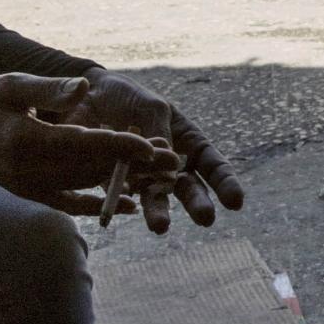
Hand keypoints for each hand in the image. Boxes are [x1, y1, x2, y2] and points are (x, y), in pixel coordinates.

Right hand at [0, 74, 178, 216]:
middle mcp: (28, 170)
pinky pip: (67, 202)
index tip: (151, 147)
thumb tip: (85, 88)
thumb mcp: (13, 84)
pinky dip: (97, 204)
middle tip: (171, 157)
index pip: (81, 145)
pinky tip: (128, 206)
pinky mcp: (28, 193)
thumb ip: (49, 88)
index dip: (118, 146)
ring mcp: (28, 185)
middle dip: (133, 164)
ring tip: (160, 170)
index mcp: (25, 141)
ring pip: (84, 185)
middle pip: (89, 168)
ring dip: (123, 179)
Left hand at [59, 69, 244, 234]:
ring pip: (155, 196)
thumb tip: (169, 166)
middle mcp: (168, 163)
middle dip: (197, 203)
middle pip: (188, 187)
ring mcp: (140, 174)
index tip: (236, 203)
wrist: (88, 95)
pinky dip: (123, 201)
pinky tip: (126, 208)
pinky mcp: (110, 181)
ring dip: (158, 212)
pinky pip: (119, 194)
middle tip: (206, 219)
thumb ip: (160, 134)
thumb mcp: (152, 107)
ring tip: (160, 227)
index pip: (213, 165)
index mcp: (187, 141)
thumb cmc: (129, 96)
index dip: (225, 183)